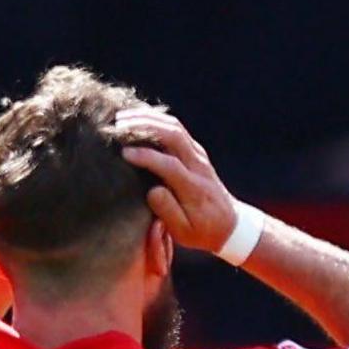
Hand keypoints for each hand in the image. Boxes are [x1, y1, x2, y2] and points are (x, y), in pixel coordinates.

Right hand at [110, 108, 241, 253]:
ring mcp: (199, 156)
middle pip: (175, 137)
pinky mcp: (196, 152)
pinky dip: (157, 120)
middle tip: (118, 126)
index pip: (170, 165)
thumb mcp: (185, 232)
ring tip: (122, 117)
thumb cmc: (202, 231)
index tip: (123, 154)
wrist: (230, 224)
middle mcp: (198, 167)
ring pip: (176, 128)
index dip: (147, 157)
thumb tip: (153, 191)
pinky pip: (177, 129)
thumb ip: (169, 212)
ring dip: (149, 119)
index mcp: (194, 188)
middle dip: (145, 127)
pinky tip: (138, 117)